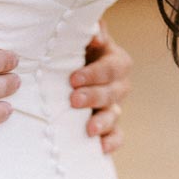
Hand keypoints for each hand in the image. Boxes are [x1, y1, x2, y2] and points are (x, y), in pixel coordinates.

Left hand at [69, 22, 132, 154]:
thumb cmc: (69, 50)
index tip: (74, 79)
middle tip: (74, 100)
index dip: (96, 74)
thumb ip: (87, 31)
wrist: (61, 70)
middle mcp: (116, 84)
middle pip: (115, 91)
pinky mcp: (107, 126)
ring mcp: (113, 106)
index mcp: (113, 60)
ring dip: (104, 121)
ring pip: (115, 114)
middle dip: (95, 96)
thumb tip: (95, 34)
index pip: (112, 67)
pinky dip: (112, 142)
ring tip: (90, 129)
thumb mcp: (76, 38)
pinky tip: (100, 148)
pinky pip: (117, 135)